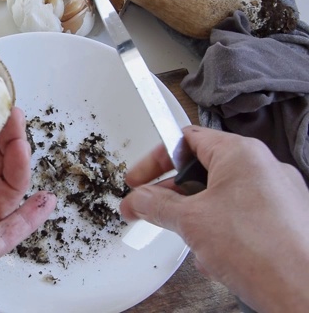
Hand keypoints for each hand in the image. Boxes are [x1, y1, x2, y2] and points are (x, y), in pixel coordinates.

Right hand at [120, 125, 308, 311]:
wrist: (304, 289)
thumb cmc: (263, 249)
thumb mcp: (191, 221)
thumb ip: (157, 205)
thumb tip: (138, 199)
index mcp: (241, 153)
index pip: (185, 140)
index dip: (155, 160)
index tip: (137, 179)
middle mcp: (263, 167)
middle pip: (202, 170)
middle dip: (173, 194)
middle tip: (151, 208)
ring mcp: (277, 194)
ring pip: (220, 197)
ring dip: (197, 217)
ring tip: (190, 238)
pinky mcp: (284, 220)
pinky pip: (241, 217)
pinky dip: (221, 231)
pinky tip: (215, 254)